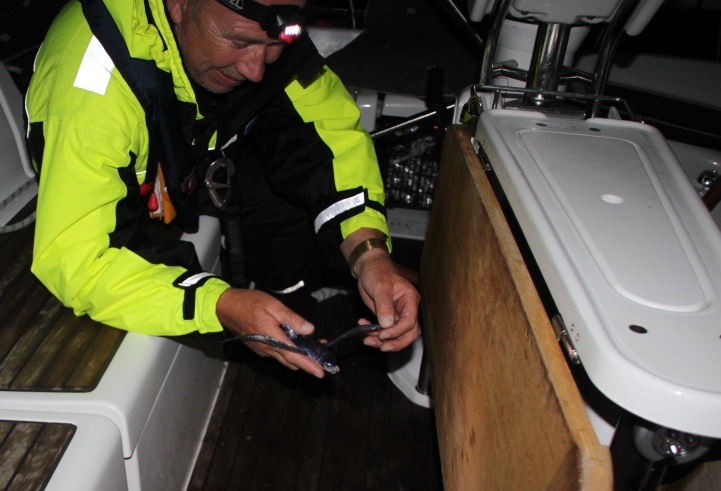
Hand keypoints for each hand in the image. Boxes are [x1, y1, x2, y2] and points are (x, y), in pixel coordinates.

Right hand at [216, 288, 325, 377]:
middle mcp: (267, 349)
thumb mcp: (273, 306)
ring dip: (300, 356)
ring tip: (314, 346)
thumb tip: (309, 330)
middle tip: (323, 354)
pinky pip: (278, 353)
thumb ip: (292, 319)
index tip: (321, 372)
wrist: (225, 307)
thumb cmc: (248, 303)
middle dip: (308, 361)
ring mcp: (262, 350)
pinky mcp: (259, 348)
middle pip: (292, 361)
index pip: (294, 357)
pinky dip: (289, 351)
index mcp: (272, 339)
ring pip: (285, 358)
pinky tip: (295, 341)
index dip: (309, 365)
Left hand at [342, 229, 420, 351]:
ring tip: (367, 339)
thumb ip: (384, 305)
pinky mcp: (387, 317)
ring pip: (396, 335)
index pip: (410, 322)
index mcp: (410, 299)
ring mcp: (397, 314)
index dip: (398, 331)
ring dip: (382, 341)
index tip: (383, 334)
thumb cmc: (377, 271)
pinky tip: (363, 327)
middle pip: (408, 333)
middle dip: (395, 342)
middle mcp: (407, 309)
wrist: (367, 268)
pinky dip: (374, 333)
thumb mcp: (380, 286)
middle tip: (381, 346)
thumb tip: (387, 324)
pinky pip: (385, 330)